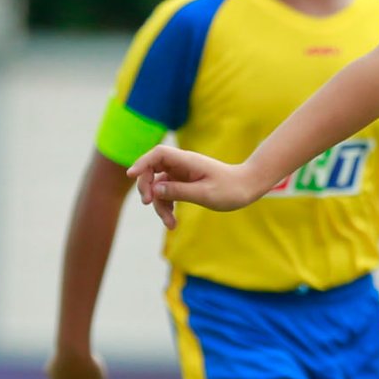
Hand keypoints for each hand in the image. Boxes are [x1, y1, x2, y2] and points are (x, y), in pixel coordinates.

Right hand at [126, 146, 257, 229]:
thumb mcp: (205, 194)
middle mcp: (182, 164)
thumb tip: (155, 189)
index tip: (131, 175)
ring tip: (169, 224)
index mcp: (187, 161)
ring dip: (159, 204)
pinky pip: (168, 193)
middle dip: (147, 187)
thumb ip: (179, 191)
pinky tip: (172, 223)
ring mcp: (182, 174)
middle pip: (152, 169)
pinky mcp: (184, 183)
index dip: (142, 163)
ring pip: (159, 186)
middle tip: (149, 204)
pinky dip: (167, 206)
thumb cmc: (231, 189)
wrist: (247, 187)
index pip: (158, 155)